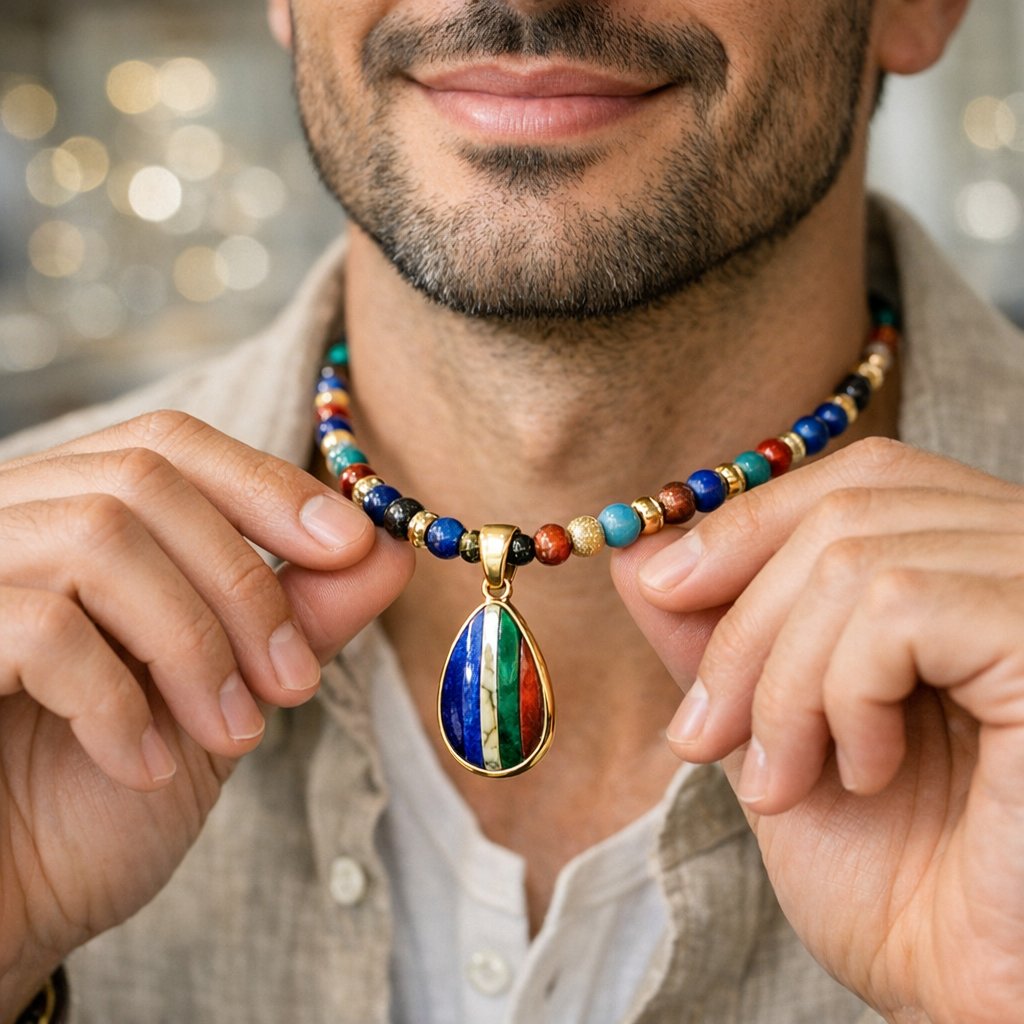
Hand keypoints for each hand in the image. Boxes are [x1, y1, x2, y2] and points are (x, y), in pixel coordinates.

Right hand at [0, 411, 412, 1012]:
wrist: (8, 909)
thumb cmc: (104, 800)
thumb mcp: (226, 694)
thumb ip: (299, 614)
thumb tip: (388, 548)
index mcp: (74, 517)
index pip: (170, 445)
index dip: (268, 484)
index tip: (352, 544)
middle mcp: (7, 522)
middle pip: (145, 480)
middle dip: (245, 583)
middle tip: (294, 683)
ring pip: (99, 538)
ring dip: (196, 643)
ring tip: (231, 735)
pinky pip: (40, 628)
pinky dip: (119, 701)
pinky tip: (148, 766)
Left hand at [614, 438, 1023, 1023]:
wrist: (972, 1002)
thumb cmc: (898, 884)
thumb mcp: (772, 732)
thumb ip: (715, 637)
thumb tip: (638, 552)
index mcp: (971, 573)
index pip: (860, 478)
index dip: (750, 519)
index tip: (661, 583)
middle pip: (846, 506)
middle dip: (743, 623)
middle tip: (702, 730)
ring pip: (855, 558)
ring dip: (781, 679)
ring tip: (783, 779)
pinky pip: (901, 607)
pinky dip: (842, 692)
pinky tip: (865, 772)